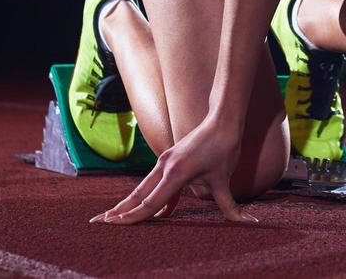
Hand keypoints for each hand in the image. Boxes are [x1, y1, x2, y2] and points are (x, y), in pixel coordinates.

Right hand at [88, 116, 258, 224]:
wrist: (222, 121)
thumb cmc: (224, 148)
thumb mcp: (225, 180)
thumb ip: (230, 207)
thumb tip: (248, 223)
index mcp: (174, 173)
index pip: (149, 202)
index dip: (131, 217)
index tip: (112, 224)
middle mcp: (164, 167)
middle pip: (137, 195)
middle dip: (118, 211)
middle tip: (97, 223)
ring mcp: (165, 163)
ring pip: (143, 189)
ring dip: (129, 204)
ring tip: (112, 217)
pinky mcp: (170, 161)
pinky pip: (156, 184)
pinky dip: (152, 199)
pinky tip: (157, 214)